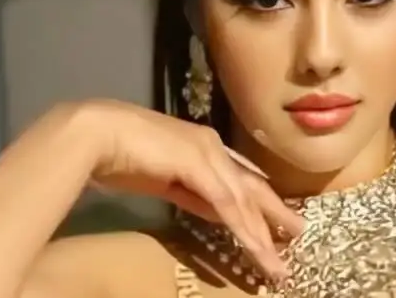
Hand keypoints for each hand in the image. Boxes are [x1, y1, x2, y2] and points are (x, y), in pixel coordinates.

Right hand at [75, 99, 301, 278]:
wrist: (97, 134)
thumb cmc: (120, 154)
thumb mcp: (163, 179)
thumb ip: (190, 192)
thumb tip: (214, 211)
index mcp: (203, 146)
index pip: (239, 178)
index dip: (258, 202)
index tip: (274, 221)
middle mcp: (212, 147)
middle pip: (252, 187)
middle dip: (275, 213)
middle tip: (299, 234)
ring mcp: (208, 153)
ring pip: (244, 200)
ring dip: (262, 233)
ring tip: (277, 262)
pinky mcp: (198, 165)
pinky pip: (227, 204)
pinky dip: (243, 228)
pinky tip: (255, 247)